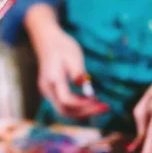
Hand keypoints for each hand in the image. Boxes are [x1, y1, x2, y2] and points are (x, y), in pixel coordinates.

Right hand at [25, 4, 108, 118]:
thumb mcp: (73, 55)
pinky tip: (91, 103)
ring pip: (64, 111)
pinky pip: (64, 106)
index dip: (83, 104)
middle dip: (85, 112)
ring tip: (101, 107)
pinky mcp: (51, 93)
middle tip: (105, 108)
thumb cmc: (61, 46)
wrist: (47, 40)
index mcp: (52, 80)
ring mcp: (47, 92)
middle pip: (65, 111)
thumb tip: (83, 84)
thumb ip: (78, 71)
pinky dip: (78, 108)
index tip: (97, 99)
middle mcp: (47, 90)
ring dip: (83, 112)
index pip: (67, 100)